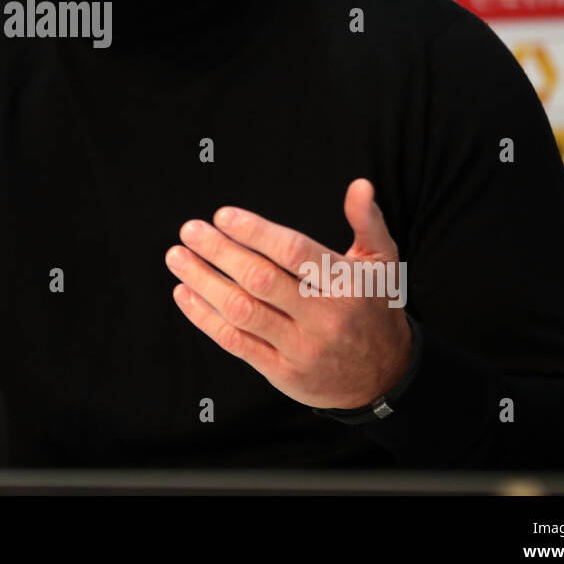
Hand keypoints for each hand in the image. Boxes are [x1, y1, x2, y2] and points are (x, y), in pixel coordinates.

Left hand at [164, 178, 411, 409]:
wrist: (385, 378)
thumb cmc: (374, 308)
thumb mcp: (382, 264)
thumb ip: (368, 222)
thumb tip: (359, 185)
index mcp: (347, 284)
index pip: (294, 252)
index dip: (255, 232)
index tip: (222, 215)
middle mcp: (325, 317)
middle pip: (261, 280)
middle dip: (219, 252)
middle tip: (190, 230)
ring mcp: (302, 348)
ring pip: (242, 311)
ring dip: (203, 282)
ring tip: (177, 257)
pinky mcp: (283, 373)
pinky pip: (235, 342)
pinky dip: (204, 317)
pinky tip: (185, 293)